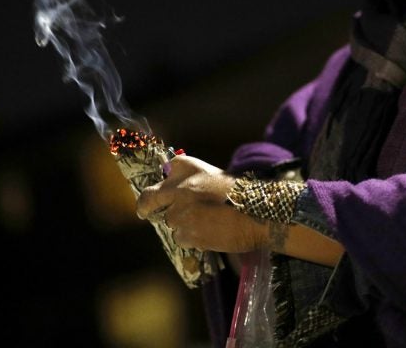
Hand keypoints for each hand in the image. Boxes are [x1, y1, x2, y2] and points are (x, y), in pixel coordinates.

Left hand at [136, 155, 267, 252]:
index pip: (164, 169)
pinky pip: (181, 238)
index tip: (155, 191)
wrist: (259, 214)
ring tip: (207, 223)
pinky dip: (192, 238)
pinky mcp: (184, 233)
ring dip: (182, 225)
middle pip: (148, 198)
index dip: (160, 183)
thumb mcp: (214, 178)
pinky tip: (210, 233)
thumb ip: (192, 183)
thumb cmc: (242, 195)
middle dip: (145, 206)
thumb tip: (174, 198)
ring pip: (170, 222)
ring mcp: (178, 211)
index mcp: (187, 167)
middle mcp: (177, 186)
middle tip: (145, 212)